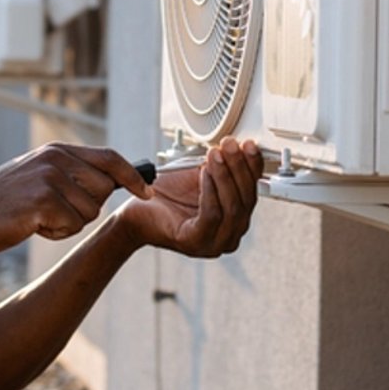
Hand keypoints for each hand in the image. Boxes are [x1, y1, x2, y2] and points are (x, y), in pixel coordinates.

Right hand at [0, 143, 153, 253]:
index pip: (110, 157)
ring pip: (89, 212)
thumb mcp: (38, 176)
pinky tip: (31, 226)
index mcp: (57, 151)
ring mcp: (49, 178)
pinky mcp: (42, 200)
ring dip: (68, 224)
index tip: (149, 192)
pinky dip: (55, 233)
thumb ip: (71, 173)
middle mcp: (56, 159)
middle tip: (55, 212)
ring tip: (38, 218)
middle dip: (87, 209)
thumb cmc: (2, 204)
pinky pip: (72, 226)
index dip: (133, 175)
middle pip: (105, 190)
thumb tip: (113, 181)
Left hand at [115, 138, 263, 256]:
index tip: (249, 145)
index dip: (252, 167)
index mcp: (234, 220)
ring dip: (225, 177)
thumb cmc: (167, 197)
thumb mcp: (202, 178)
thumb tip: (240, 148)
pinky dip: (210, 191)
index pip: (252, 192)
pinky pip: (211, 215)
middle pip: (245, 200)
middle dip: (238, 168)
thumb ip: (223, 169)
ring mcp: (214, 244)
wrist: (136, 213)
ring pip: (231, 207)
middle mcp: (230, 235)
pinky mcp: (196, 243)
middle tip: (230, 146)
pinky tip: (204, 173)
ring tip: (215, 156)